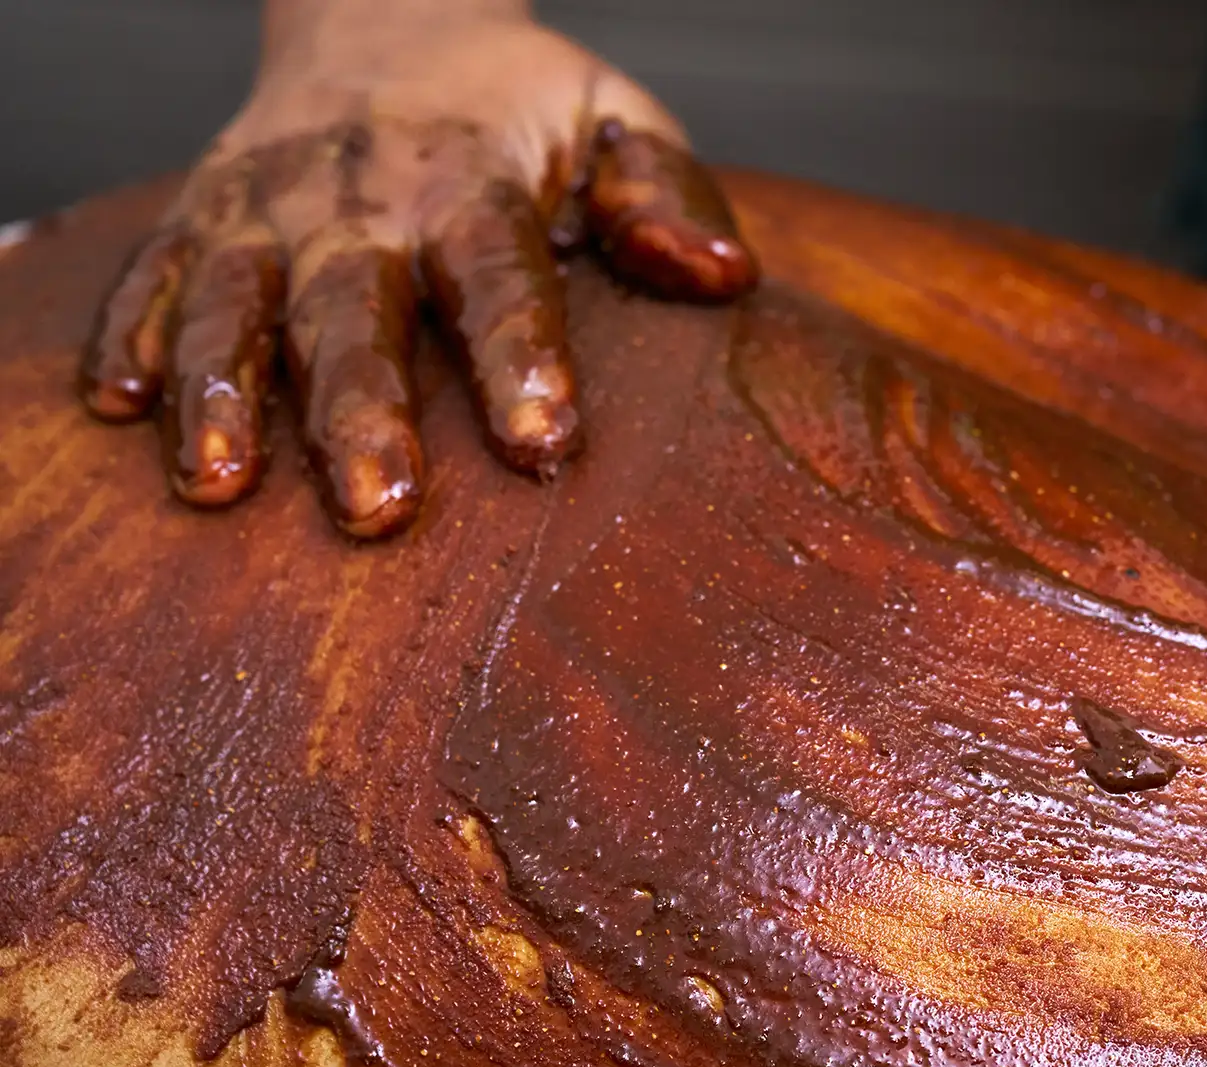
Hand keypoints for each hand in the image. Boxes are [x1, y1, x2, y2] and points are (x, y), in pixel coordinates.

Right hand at [78, 2, 756, 537]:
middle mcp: (358, 195)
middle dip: (361, 408)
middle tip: (379, 508)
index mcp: (470, 178)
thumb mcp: (611, 115)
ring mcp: (265, 204)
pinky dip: (130, 335)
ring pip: (236, 299)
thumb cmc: (516, 98)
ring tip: (218, 484)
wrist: (381, 10)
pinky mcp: (199, 213)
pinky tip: (112, 408)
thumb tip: (724, 274)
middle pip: (354, 308)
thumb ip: (662, 191)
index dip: (521, 359)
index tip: (543, 445)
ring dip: (222, 390)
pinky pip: (151, 273)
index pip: (498, 274)